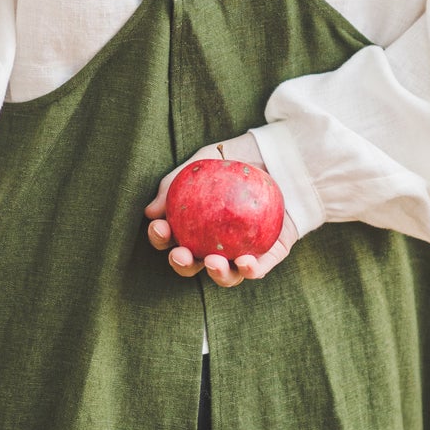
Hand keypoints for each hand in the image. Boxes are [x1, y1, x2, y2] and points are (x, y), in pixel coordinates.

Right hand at [144, 133, 297, 286]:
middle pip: (195, 264)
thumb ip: (175, 182)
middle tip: (181, 255)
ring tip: (213, 263)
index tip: (159, 227)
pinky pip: (260, 268)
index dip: (160, 239)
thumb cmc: (236, 159)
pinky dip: (251, 270)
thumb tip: (150, 212)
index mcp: (195, 227)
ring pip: (226, 275)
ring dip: (217, 274)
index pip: (172, 239)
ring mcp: (242, 251)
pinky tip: (246, 263)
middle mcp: (216, 244)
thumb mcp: (203, 160)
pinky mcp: (270, 254)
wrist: (279, 154)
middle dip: (183, 265)